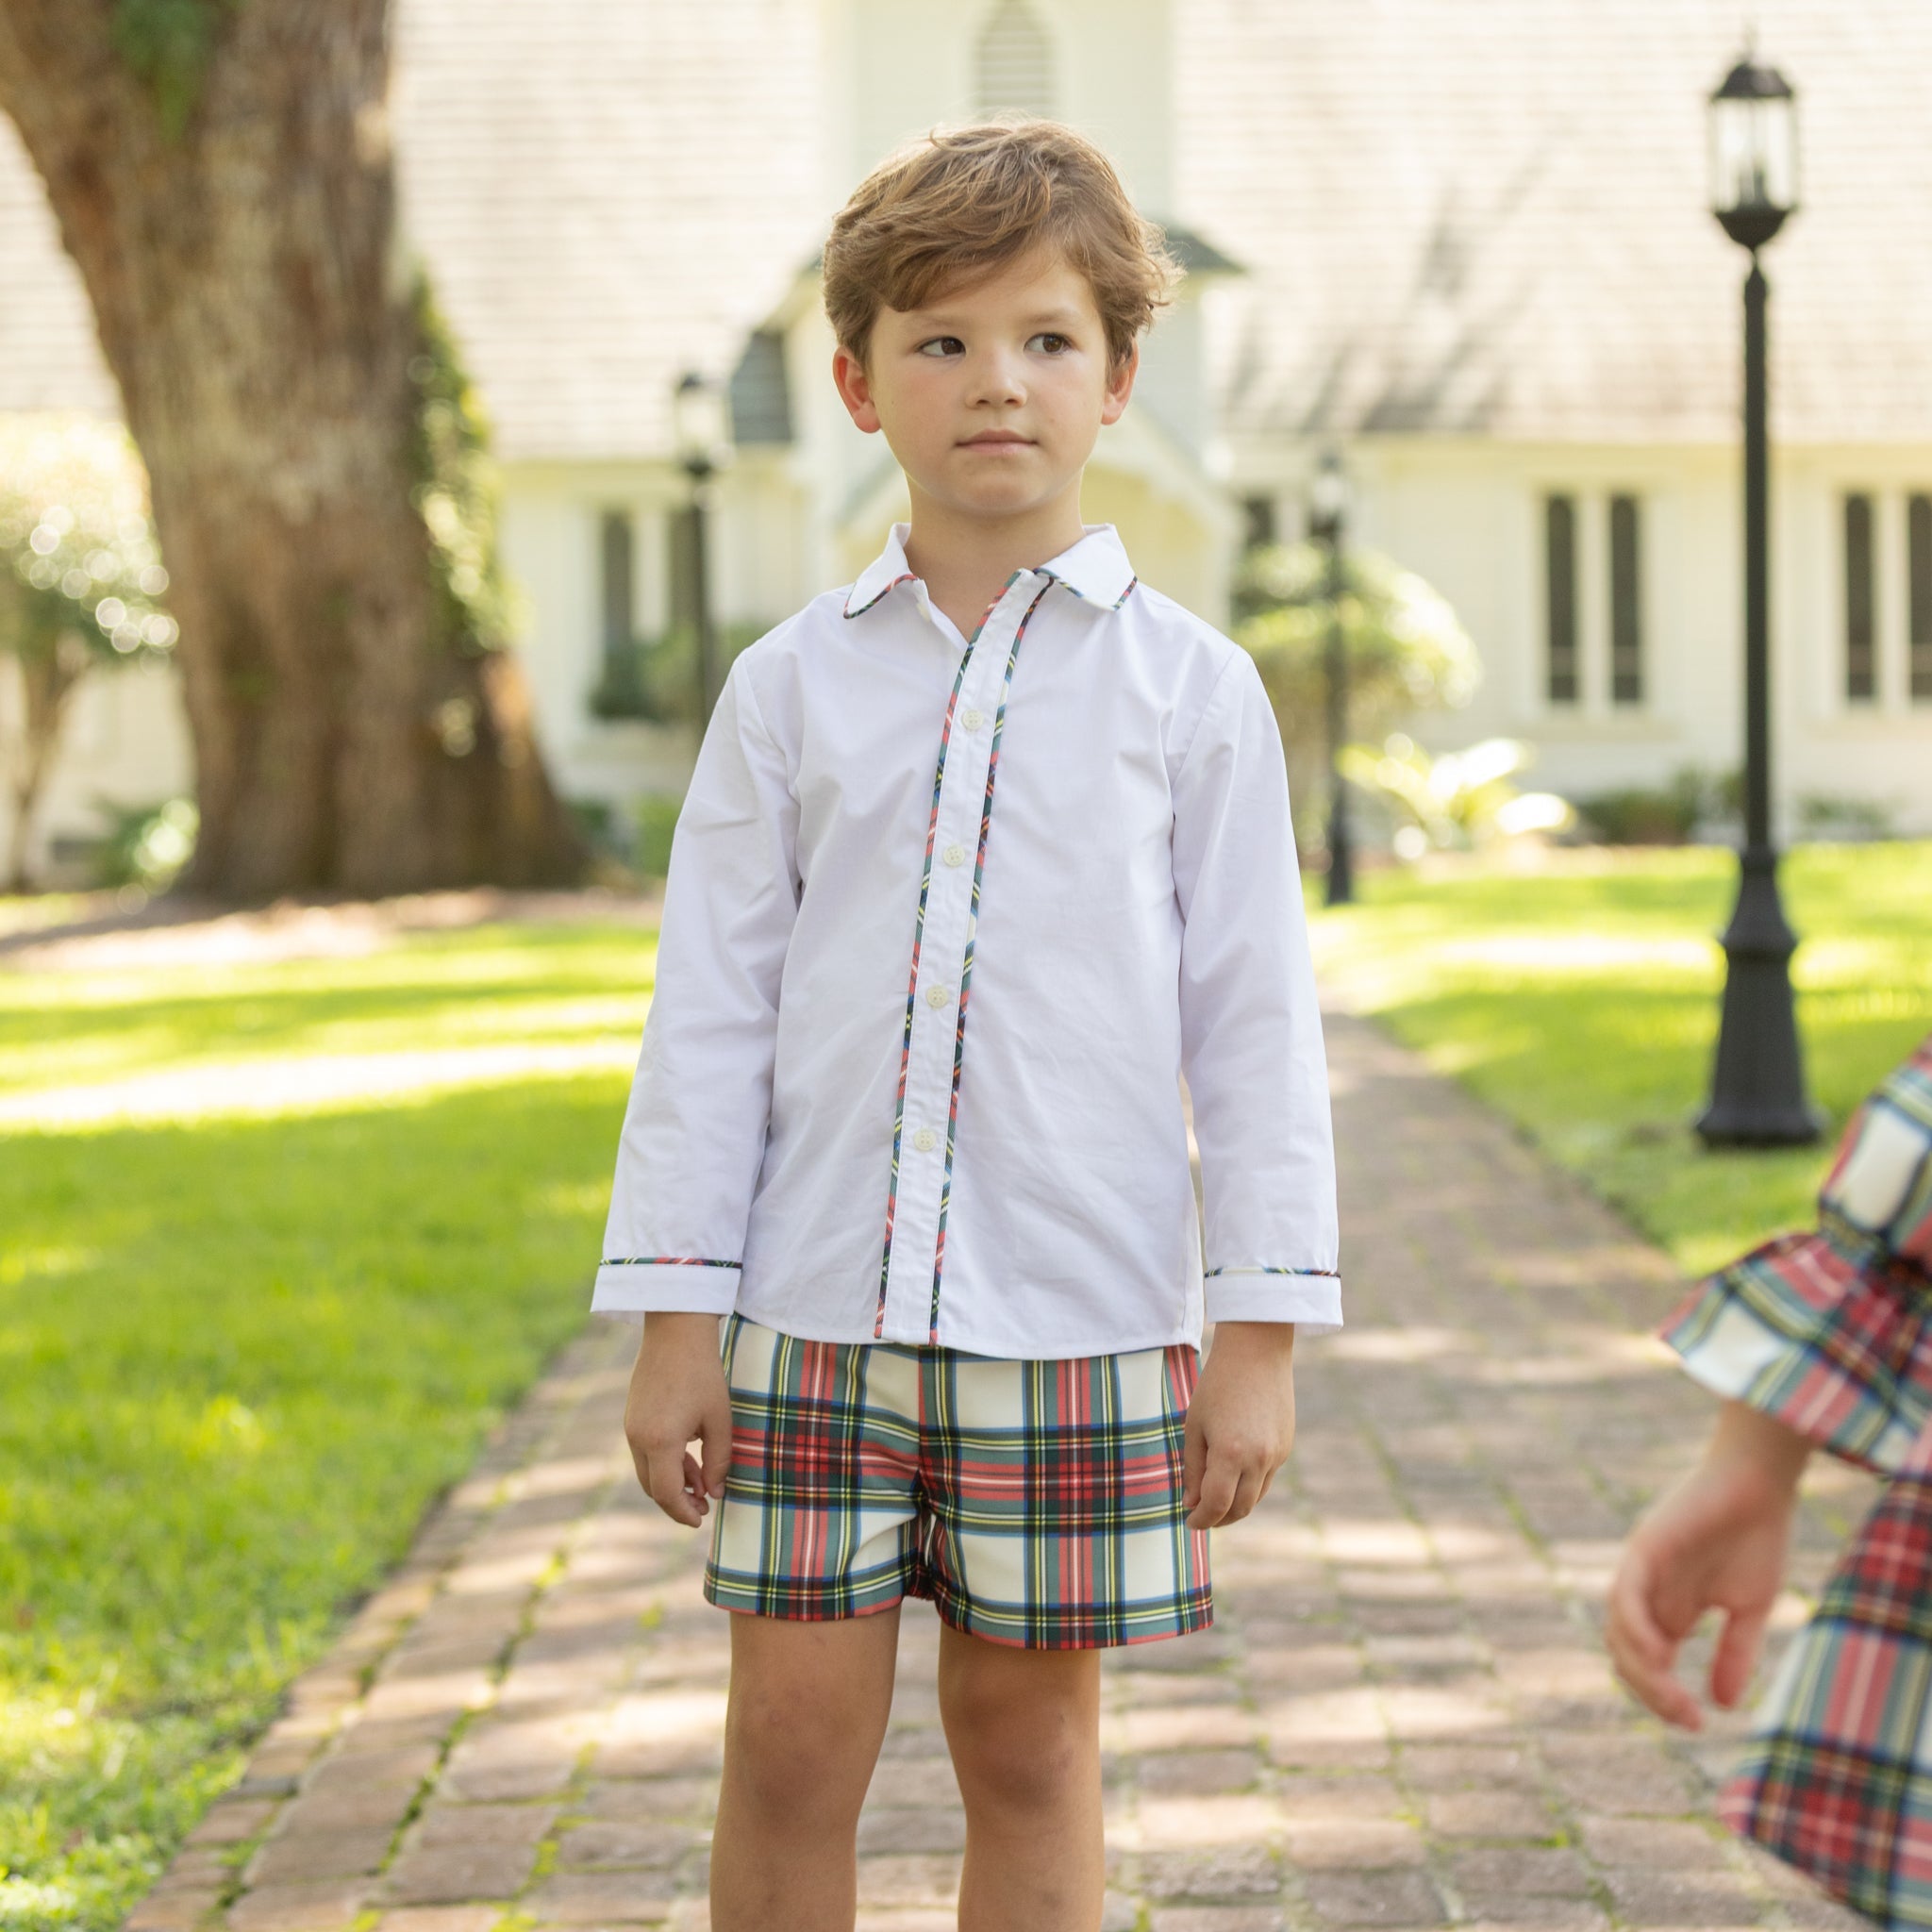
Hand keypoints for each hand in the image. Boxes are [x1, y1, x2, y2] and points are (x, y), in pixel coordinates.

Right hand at [624, 1311, 733, 1526]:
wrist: (676, 1331)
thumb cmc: (703, 1373)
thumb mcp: (720, 1419)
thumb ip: (719, 1461)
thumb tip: (715, 1493)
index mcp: (659, 1441)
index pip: (667, 1493)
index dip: (684, 1512)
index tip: (702, 1519)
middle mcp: (637, 1437)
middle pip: (653, 1487)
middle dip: (677, 1502)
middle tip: (704, 1506)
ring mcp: (630, 1426)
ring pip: (647, 1471)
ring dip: (672, 1482)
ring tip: (701, 1482)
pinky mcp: (632, 1416)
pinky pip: (644, 1452)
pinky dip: (664, 1462)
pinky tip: (688, 1458)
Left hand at [1183, 1320, 1295, 1529]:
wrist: (1256, 1352)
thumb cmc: (1217, 1385)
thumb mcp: (1195, 1425)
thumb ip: (1193, 1467)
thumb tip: (1192, 1502)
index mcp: (1230, 1454)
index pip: (1215, 1505)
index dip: (1201, 1519)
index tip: (1189, 1521)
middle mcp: (1258, 1459)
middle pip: (1240, 1509)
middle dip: (1219, 1519)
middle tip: (1201, 1516)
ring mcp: (1277, 1454)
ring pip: (1256, 1497)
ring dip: (1236, 1506)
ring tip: (1216, 1501)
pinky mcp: (1286, 1446)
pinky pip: (1267, 1478)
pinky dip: (1250, 1486)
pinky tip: (1235, 1476)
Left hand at [1605, 1401, 1810, 1728]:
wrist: (1759, 1483)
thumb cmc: (1757, 1536)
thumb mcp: (1750, 1609)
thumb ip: (1734, 1654)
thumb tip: (1724, 1706)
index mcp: (1670, 1612)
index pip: (1649, 1666)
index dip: (1664, 1699)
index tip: (1696, 1724)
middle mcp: (1648, 1595)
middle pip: (1626, 1656)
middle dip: (1650, 1693)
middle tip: (1685, 1718)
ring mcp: (1641, 1572)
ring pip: (1619, 1632)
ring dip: (1641, 1670)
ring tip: (1673, 1697)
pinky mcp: (1643, 1550)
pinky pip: (1624, 1595)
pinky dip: (1634, 1627)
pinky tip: (1660, 1655)